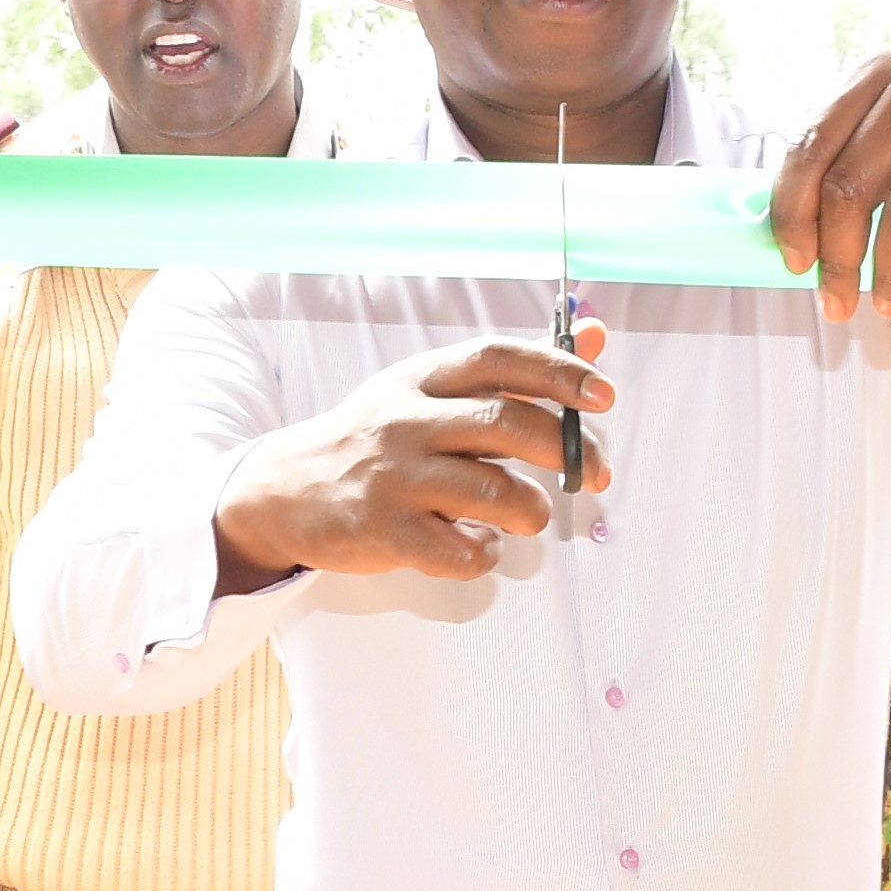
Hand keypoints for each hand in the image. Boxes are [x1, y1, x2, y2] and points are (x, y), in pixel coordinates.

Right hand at [210, 328, 610, 589]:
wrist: (285, 490)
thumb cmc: (376, 440)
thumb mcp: (431, 391)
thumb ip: (513, 371)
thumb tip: (594, 335)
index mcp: (423, 379)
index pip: (500, 358)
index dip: (560, 372)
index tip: (605, 396)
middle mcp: (407, 421)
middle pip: (506, 425)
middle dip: (567, 450)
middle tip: (597, 473)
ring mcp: (395, 478)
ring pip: (494, 493)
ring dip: (531, 510)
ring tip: (527, 515)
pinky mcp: (385, 532)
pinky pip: (461, 552)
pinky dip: (485, 555)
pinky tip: (477, 547)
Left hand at [765, 49, 890, 323]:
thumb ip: (853, 156)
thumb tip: (801, 242)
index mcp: (874, 72)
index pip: (810, 146)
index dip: (793, 213)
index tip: (796, 264)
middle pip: (852, 182)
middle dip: (838, 256)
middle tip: (838, 302)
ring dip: (890, 269)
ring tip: (889, 304)